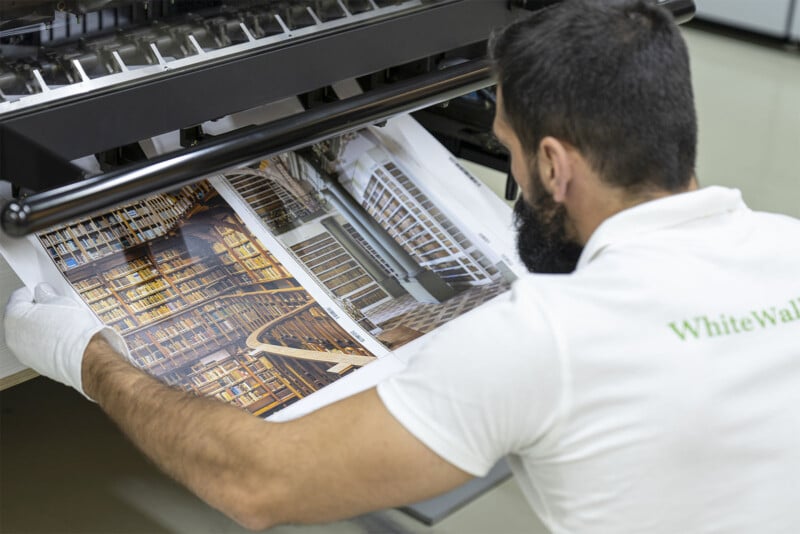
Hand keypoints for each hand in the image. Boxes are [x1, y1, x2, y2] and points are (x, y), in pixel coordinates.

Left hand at [4, 283, 129, 399]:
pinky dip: (46, 342)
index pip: (18, 296)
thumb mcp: (60, 301)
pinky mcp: (35, 364)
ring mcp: (23, 352)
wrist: (85, 357)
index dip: (34, 291)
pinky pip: (37, 347)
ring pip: (29, 334)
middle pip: (22, 317)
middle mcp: (13, 336)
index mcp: (14, 317)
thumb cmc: (72, 331)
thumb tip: (44, 293)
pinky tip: (63, 338)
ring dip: (41, 327)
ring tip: (62, 324)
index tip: (44, 290)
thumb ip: (46, 294)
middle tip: (54, 306)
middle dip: (37, 310)